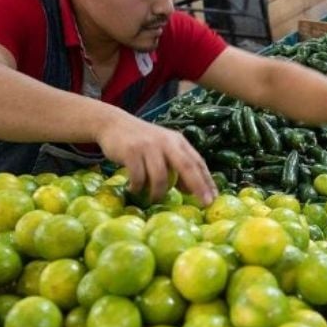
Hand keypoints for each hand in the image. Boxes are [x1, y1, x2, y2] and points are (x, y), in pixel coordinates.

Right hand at [97, 115, 216, 205]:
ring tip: (153, 198)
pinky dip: (137, 187)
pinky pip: (138, 176)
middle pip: (186, 166)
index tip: (213, 197)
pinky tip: (134, 190)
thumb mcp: (163, 149)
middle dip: (198, 186)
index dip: (207, 180)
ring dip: (158, 192)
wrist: (114, 123)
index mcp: (177, 141)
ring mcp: (148, 146)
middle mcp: (166, 142)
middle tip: (204, 203)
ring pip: (160, 176)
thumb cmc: (142, 141)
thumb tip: (190, 190)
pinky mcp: (131, 151)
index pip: (197, 162)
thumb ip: (177, 166)